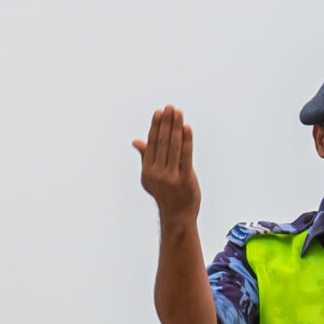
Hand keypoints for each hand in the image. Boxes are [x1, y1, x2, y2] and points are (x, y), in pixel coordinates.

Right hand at [134, 106, 200, 227]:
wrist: (178, 216)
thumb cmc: (166, 194)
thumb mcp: (152, 177)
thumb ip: (147, 157)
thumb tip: (136, 141)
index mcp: (147, 171)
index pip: (152, 144)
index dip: (156, 127)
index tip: (159, 112)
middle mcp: (157, 174)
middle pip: (163, 142)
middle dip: (166, 123)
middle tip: (170, 107)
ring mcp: (171, 177)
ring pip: (174, 146)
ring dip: (176, 127)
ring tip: (178, 113)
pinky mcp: (185, 180)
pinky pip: (186, 156)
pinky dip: (187, 140)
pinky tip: (187, 128)